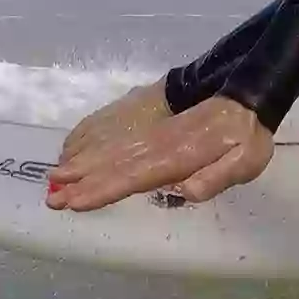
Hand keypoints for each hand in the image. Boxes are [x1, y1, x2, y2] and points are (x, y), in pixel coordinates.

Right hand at [46, 95, 273, 210]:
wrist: (246, 97)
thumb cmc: (247, 139)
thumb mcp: (246, 161)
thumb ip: (218, 176)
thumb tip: (186, 191)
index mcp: (178, 154)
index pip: (135, 176)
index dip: (105, 189)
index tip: (76, 201)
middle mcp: (158, 142)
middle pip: (114, 164)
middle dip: (82, 182)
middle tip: (51, 197)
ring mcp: (151, 131)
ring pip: (110, 149)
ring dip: (82, 164)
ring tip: (53, 178)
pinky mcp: (150, 126)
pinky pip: (115, 133)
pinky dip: (92, 140)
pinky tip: (71, 149)